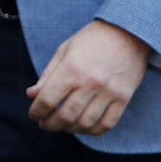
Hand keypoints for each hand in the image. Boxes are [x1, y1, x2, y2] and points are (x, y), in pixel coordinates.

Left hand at [27, 20, 148, 134]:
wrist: (129, 31)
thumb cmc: (92, 39)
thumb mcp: (64, 50)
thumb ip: (47, 75)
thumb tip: (31, 95)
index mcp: (71, 69)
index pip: (47, 100)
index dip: (36, 111)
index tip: (34, 114)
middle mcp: (90, 82)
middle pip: (65, 116)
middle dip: (50, 124)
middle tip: (45, 123)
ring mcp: (108, 92)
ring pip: (85, 124)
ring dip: (69, 129)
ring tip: (63, 125)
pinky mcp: (123, 97)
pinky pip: (106, 124)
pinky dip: (92, 130)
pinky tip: (83, 126)